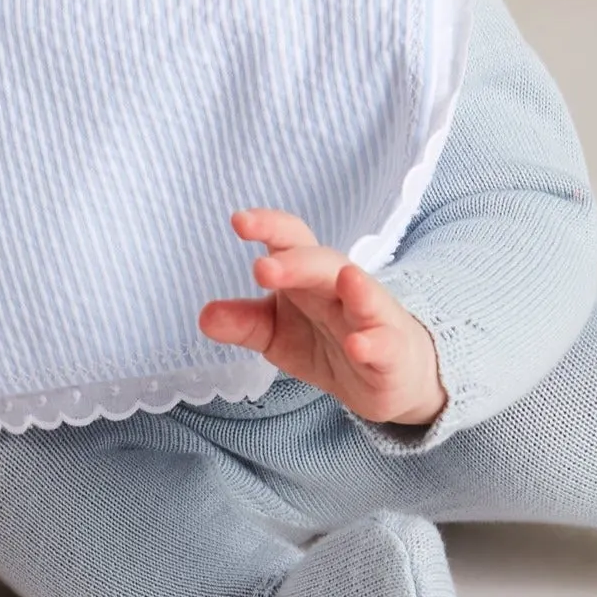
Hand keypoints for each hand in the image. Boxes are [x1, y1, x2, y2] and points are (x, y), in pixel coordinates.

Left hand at [198, 208, 447, 427]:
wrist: (391, 375)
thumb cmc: (329, 340)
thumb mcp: (279, 335)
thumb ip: (245, 323)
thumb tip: (204, 316)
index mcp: (309, 276)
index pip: (291, 239)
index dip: (269, 226)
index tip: (239, 222)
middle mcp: (342, 288)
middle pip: (323, 263)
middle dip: (297, 262)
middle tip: (263, 270)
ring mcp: (372, 317)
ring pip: (366, 295)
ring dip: (357, 288)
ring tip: (346, 278)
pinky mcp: (392, 351)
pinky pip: (384, 344)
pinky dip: (373, 343)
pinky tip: (358, 346)